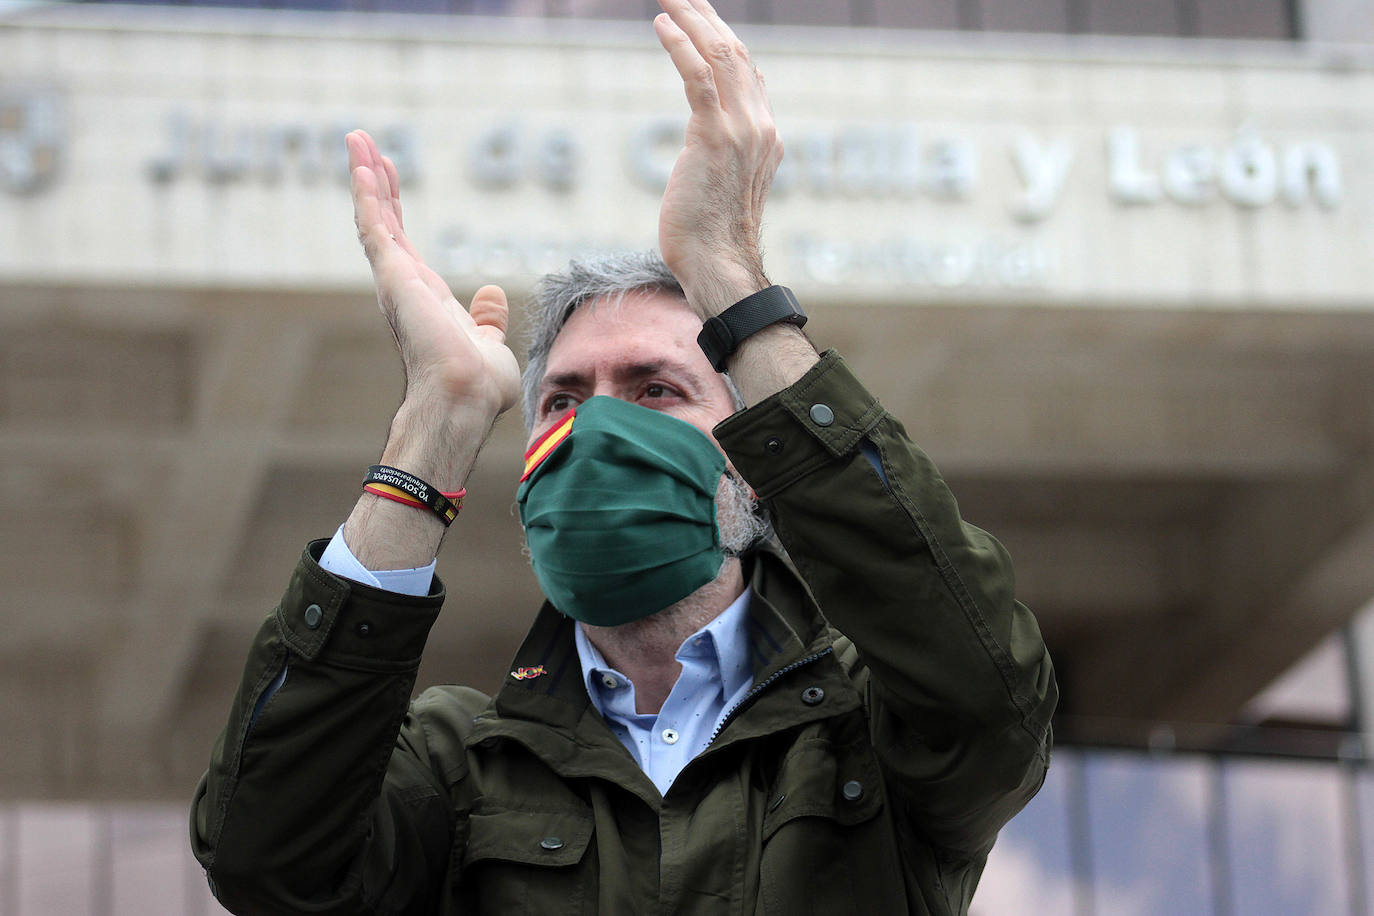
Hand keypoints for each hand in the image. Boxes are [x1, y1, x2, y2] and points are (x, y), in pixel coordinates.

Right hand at [348, 130, 520, 439]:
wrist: (466, 396)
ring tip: (356, 138)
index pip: (404, 241)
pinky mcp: (393, 277)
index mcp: (424, 297)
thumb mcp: (488, 341)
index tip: (386, 172)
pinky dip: (368, 196)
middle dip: (374, 180)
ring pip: (374, 217)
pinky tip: (363, 166)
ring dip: (366, 177)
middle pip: (384, 220)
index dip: (394, 206)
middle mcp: (404, 286)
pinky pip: (375, 228)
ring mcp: (396, 281)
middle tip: (363, 142)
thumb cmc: (477, 384)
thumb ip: (486, 318)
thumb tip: (490, 295)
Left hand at [653, 0, 782, 314]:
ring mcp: (742, 130)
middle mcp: (761, 125)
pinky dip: (680, 46)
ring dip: (691, 18)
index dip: (720, 36)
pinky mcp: (714, 138)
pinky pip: (698, 77)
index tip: (697, 14)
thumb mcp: (722, 183)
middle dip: (705, 15)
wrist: (718, 267)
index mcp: (765, 134)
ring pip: (720, 55)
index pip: (746, 70)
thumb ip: (724, 149)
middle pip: (735, 51)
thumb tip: (711, 132)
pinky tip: (661, 25)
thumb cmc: (710, 235)